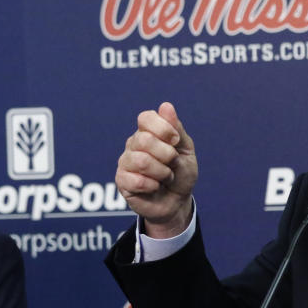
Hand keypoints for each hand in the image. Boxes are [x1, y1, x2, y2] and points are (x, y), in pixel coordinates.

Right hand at [115, 102, 197, 237]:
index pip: (146, 118)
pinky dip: (153, 186)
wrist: (177, 201)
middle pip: (145, 140)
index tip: (176, 142)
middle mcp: (134, 144)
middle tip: (172, 163)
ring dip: (162, 172)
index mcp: (148, 131)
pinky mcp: (122, 181)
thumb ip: (176, 129)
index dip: (164, 129)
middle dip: (166, 155)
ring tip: (165, 177)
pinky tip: (154, 187)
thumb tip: (165, 106)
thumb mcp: (185, 150)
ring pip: (141, 161)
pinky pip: (136, 181)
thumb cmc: (181, 173)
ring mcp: (126, 162)